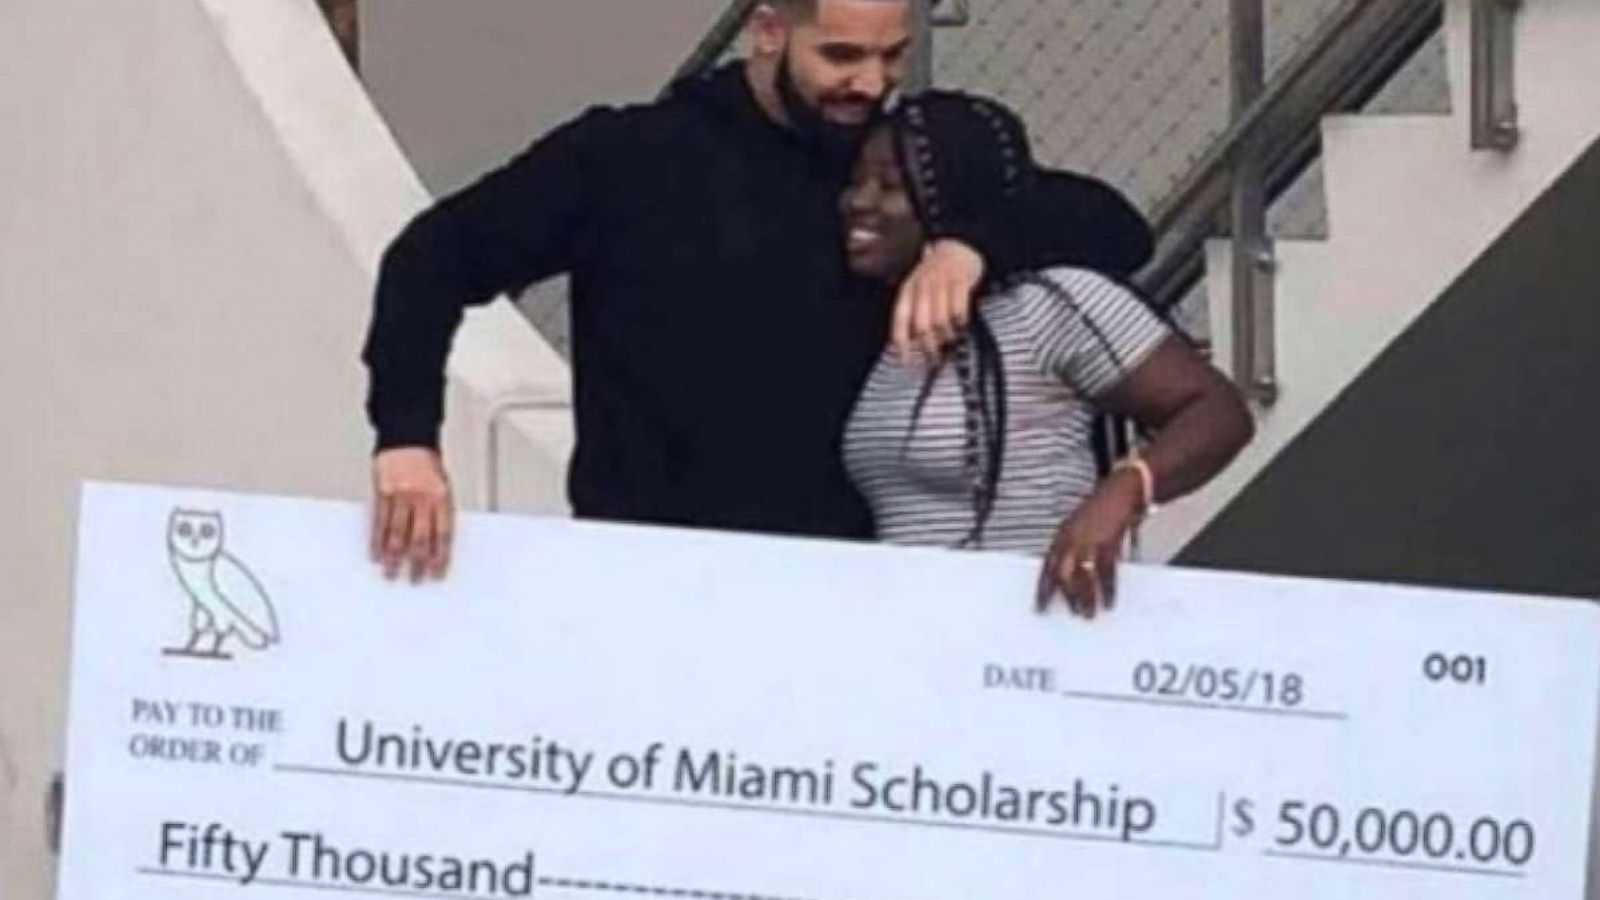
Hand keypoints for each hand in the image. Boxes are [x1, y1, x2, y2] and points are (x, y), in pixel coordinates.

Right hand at [371, 447, 453, 582]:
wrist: (408, 437)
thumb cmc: (427, 462)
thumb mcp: (443, 486)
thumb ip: (439, 512)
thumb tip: (437, 543)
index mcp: (442, 498)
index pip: (443, 534)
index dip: (440, 557)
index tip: (437, 572)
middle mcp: (422, 498)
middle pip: (420, 538)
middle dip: (417, 562)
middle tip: (414, 578)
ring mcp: (401, 496)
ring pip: (397, 534)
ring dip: (394, 557)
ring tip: (391, 572)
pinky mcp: (383, 493)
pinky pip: (380, 522)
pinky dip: (377, 541)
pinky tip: (376, 553)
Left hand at [891, 239, 984, 362]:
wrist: (959, 246)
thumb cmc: (937, 275)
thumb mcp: (918, 289)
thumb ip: (914, 314)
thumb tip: (910, 347)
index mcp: (907, 291)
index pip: (900, 322)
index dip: (902, 345)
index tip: (905, 363)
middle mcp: (921, 287)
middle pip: (922, 326)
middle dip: (928, 348)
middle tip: (934, 360)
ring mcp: (941, 284)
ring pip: (940, 321)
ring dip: (946, 336)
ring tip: (950, 340)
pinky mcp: (960, 282)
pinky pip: (959, 310)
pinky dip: (960, 322)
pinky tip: (962, 325)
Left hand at [1036, 470, 1143, 618]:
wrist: (1121, 490)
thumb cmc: (1101, 511)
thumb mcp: (1081, 528)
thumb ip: (1073, 548)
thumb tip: (1070, 578)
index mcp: (1061, 536)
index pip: (1047, 567)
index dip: (1044, 589)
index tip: (1040, 608)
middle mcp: (1071, 538)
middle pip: (1062, 573)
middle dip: (1066, 595)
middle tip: (1072, 614)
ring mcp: (1089, 539)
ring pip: (1083, 575)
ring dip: (1086, 597)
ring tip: (1089, 615)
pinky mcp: (1108, 540)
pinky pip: (1106, 571)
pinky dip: (1108, 588)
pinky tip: (1109, 602)